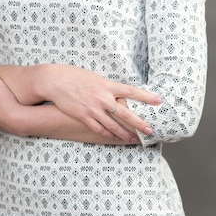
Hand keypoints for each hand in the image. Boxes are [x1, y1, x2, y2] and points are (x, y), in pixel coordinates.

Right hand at [37, 64, 161, 140]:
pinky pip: (99, 129)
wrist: (56, 81)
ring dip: (125, 134)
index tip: (158, 101)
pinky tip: (115, 138)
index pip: (132, 91)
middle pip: (126, 113)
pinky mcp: (84, 116)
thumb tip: (117, 94)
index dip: (146, 97)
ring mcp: (93, 108)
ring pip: (113, 125)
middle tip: (150, 131)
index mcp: (107, 85)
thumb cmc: (75, 76)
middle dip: (139, 123)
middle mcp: (103, 98)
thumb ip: (107, 87)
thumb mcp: (95, 78)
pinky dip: (108, 134)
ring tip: (134, 140)